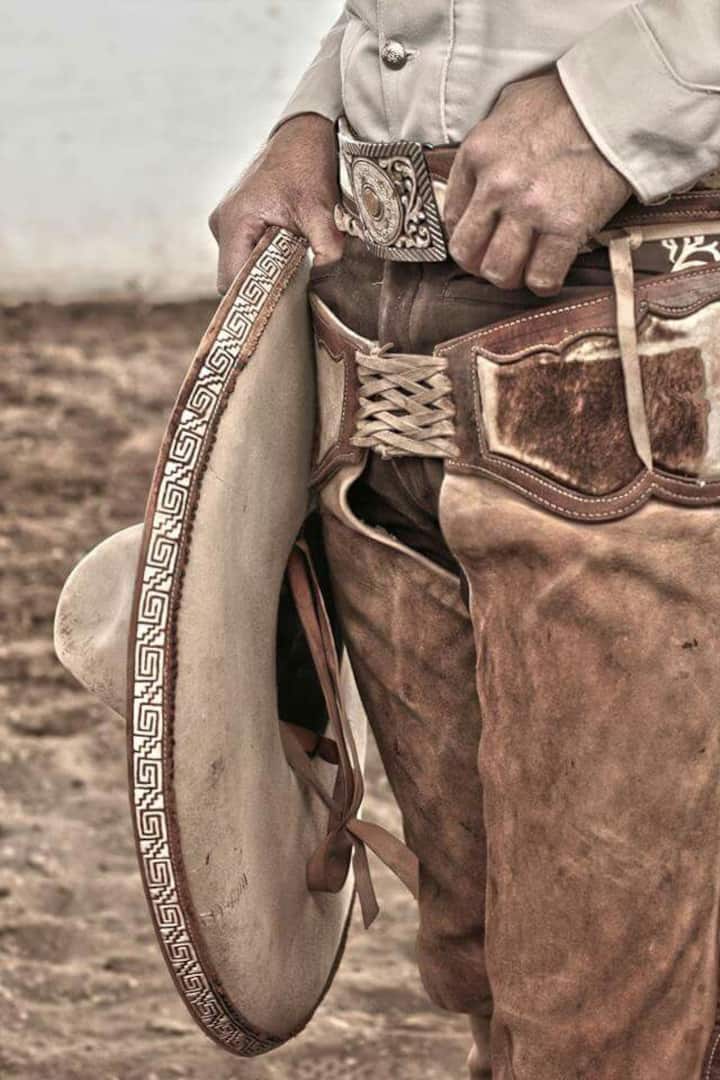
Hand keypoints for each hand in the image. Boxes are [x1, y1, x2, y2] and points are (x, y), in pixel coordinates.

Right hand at [209, 113, 343, 292]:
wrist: (304, 133)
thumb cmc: (309, 166)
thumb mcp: (323, 213)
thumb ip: (327, 254)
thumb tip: (325, 289)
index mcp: (235, 222)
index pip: (232, 283)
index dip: (254, 300)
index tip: (281, 310)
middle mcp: (221, 223)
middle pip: (232, 279)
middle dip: (260, 289)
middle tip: (292, 296)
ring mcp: (224, 221)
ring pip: (238, 266)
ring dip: (262, 274)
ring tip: (292, 272)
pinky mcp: (235, 219)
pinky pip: (243, 251)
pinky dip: (261, 260)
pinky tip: (286, 257)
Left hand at [444, 72, 631, 295]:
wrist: (619, 102)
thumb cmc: (567, 101)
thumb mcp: (509, 108)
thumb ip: (489, 145)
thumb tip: (478, 177)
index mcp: (478, 153)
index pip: (452, 218)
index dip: (468, 236)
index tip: (483, 238)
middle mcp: (497, 184)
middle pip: (467, 253)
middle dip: (481, 263)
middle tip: (500, 259)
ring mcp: (530, 208)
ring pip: (499, 271)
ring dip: (510, 277)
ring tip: (525, 266)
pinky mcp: (566, 226)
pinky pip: (541, 277)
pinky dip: (544, 282)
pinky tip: (551, 271)